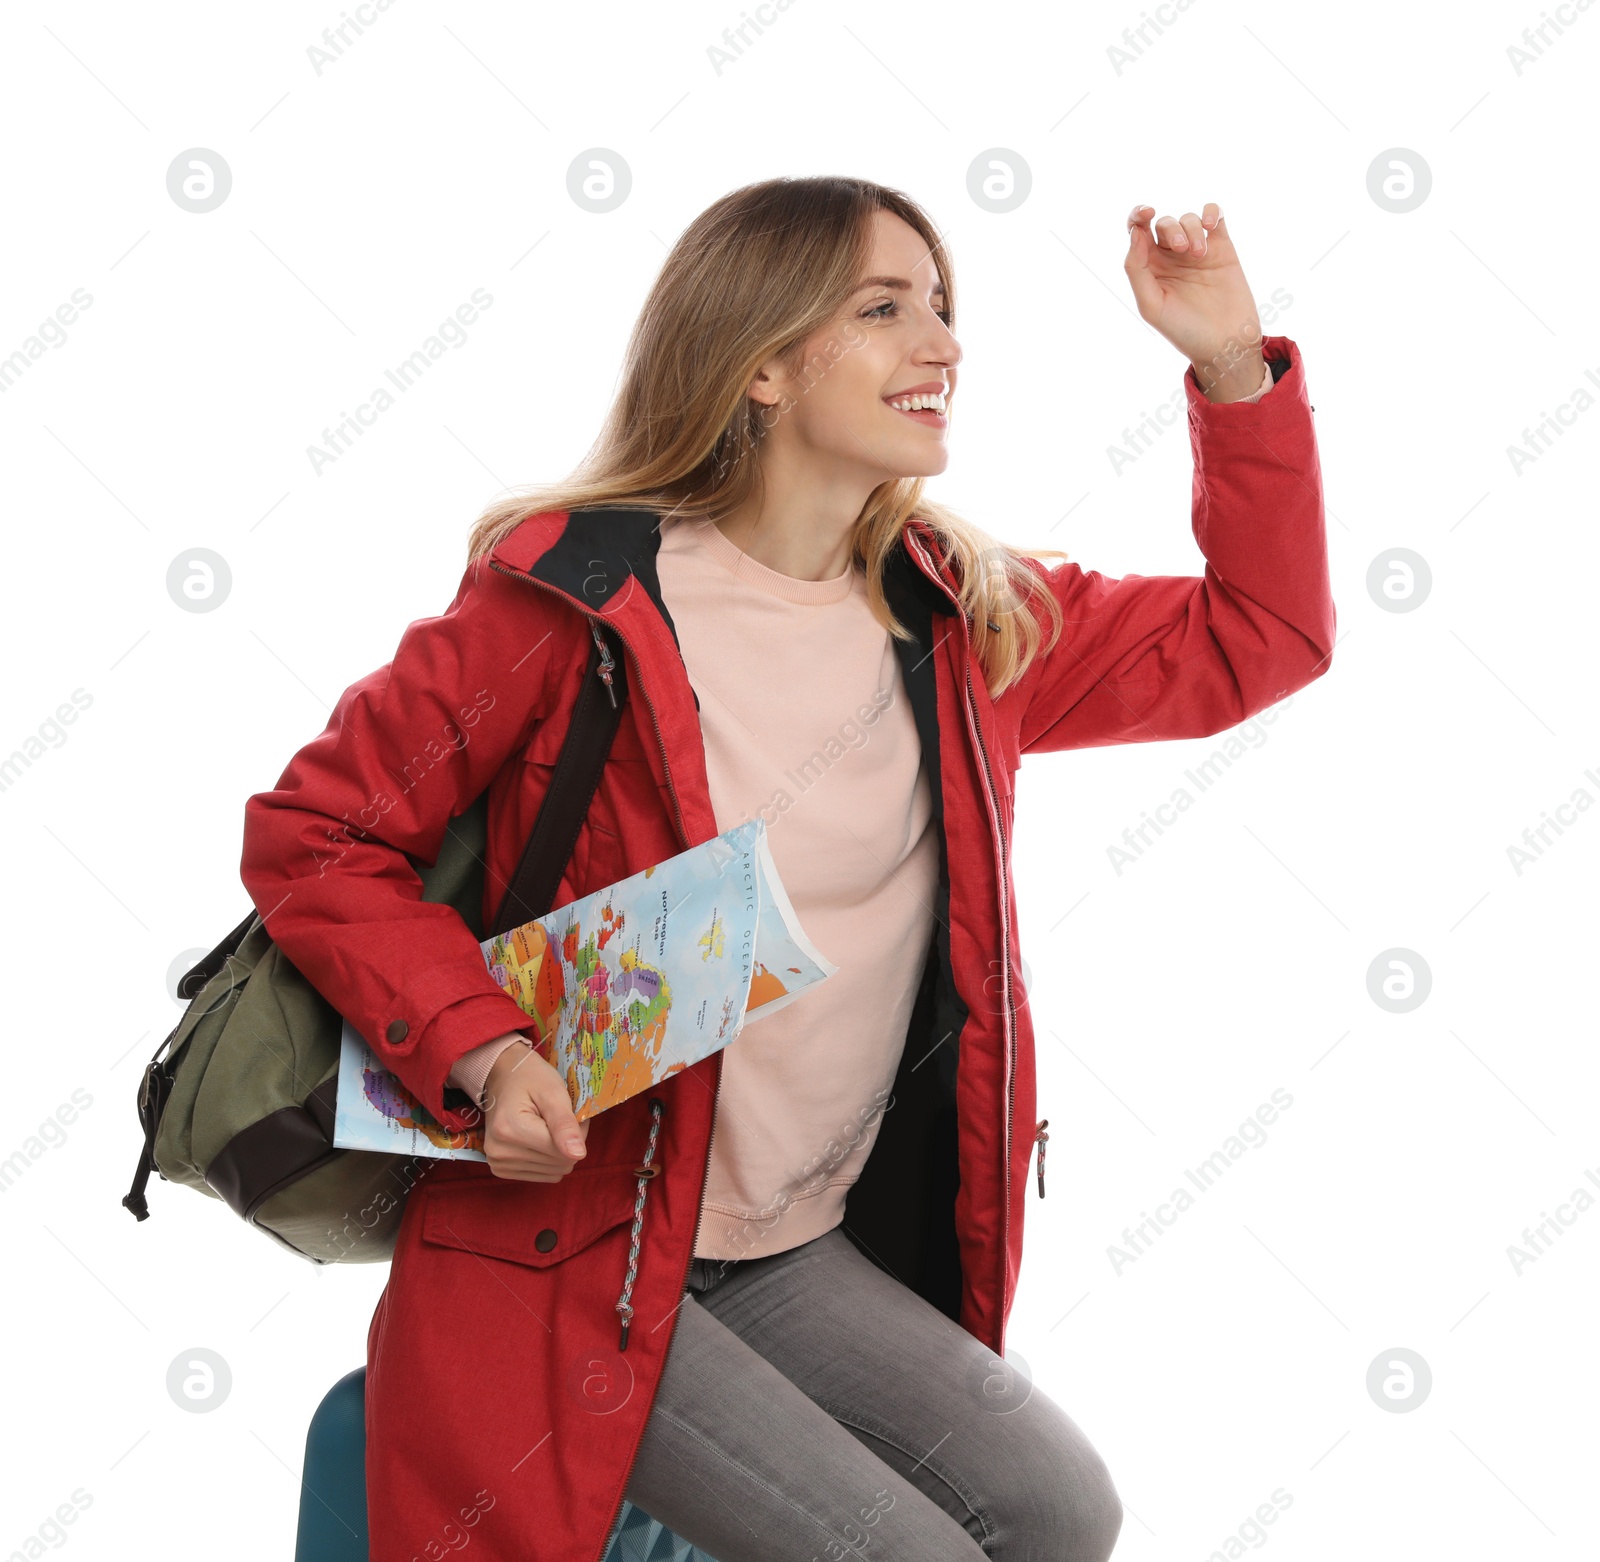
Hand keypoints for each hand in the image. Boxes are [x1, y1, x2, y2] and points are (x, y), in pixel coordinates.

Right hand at [479, 1035, 589, 1181]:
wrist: (503, 1076)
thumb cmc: (531, 1078)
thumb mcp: (553, 1092)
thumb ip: (565, 1124)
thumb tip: (578, 1155)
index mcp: (511, 1129)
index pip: (563, 1151)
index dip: (576, 1132)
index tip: (571, 1112)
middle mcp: (500, 1152)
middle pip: (559, 1164)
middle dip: (568, 1142)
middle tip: (560, 1118)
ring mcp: (498, 1164)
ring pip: (553, 1172)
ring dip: (559, 1151)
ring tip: (549, 1126)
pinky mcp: (500, 1170)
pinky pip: (542, 1175)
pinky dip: (548, 1159)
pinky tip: (540, 1139)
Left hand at [1124, 202, 1264, 402]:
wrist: (1224, 342)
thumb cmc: (1183, 330)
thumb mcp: (1151, 305)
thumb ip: (1136, 270)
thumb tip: (1135, 233)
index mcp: (1149, 269)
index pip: (1137, 232)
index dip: (1137, 216)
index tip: (1147, 213)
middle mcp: (1171, 257)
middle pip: (1163, 224)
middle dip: (1171, 230)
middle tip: (1182, 250)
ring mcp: (1197, 251)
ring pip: (1188, 219)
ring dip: (1192, 229)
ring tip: (1200, 255)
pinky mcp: (1222, 248)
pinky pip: (1215, 216)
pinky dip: (1211, 213)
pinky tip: (1211, 226)